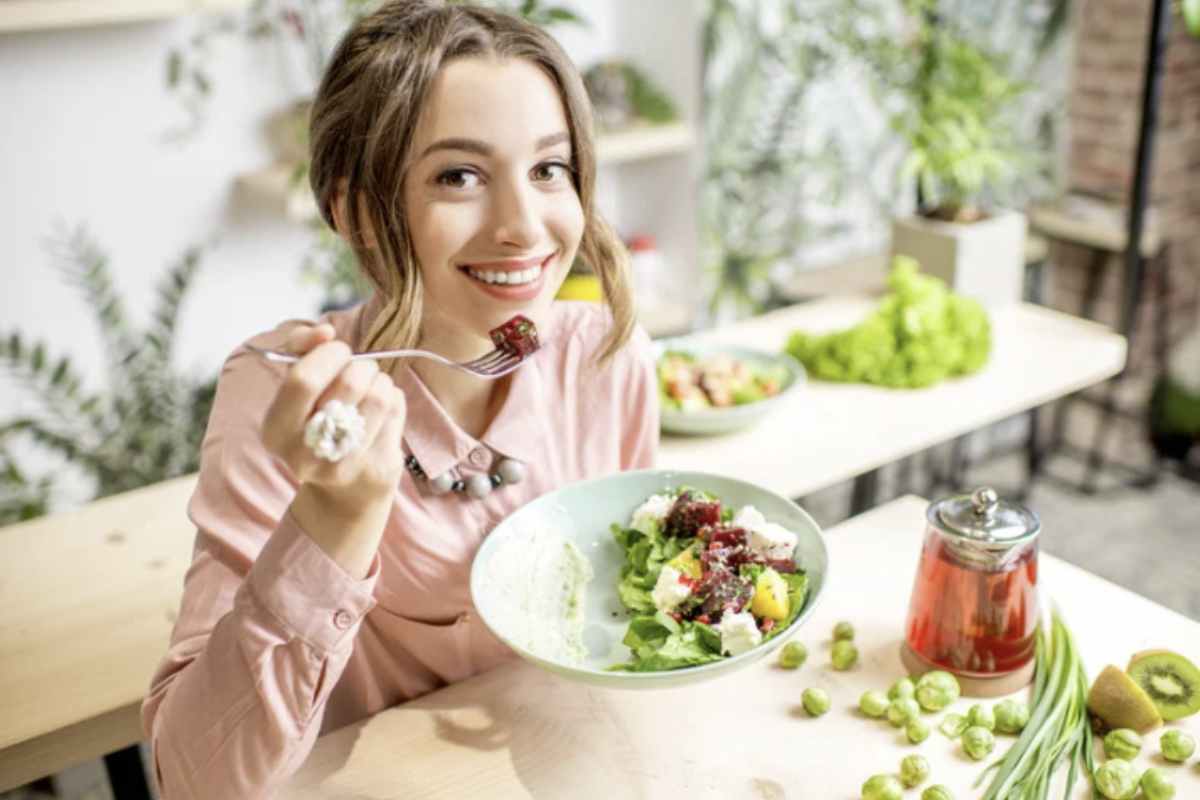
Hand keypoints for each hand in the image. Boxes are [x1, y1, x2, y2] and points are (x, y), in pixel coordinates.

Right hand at [261, 323, 407, 510]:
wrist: (344, 491)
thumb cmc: (318, 422)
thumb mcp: (296, 387)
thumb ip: (300, 348)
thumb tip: (324, 331)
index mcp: (275, 431)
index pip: (303, 379)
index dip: (328, 354)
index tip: (337, 350)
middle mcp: (305, 455)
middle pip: (349, 383)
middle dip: (361, 365)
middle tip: (360, 370)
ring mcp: (343, 465)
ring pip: (379, 395)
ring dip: (381, 381)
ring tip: (372, 388)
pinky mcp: (377, 468)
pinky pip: (396, 410)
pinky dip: (393, 400)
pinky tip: (382, 411)